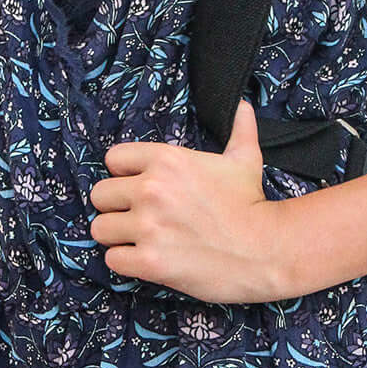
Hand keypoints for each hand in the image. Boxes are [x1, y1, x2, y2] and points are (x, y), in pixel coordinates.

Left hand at [89, 99, 278, 302]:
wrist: (267, 249)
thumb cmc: (252, 203)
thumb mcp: (244, 159)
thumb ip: (239, 129)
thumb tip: (243, 106)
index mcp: (166, 159)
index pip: (112, 159)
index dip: (123, 174)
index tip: (137, 185)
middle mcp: (151, 189)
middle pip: (99, 195)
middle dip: (115, 206)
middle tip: (136, 216)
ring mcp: (148, 226)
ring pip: (100, 228)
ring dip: (117, 236)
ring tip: (139, 239)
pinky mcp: (150, 261)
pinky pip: (112, 260)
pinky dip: (126, 261)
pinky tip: (145, 259)